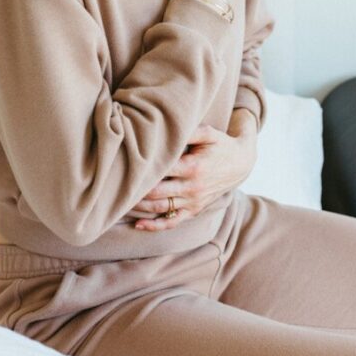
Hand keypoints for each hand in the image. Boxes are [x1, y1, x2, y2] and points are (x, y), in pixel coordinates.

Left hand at [125, 117, 257, 230]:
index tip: (123, 164)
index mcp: (193, 167)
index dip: (141, 169)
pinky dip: (154, 226)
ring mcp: (193, 202)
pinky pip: (172, 222)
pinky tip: (138, 225)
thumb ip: (188, 132)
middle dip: (134, 190)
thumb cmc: (220, 144)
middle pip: (155, 193)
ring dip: (139, 207)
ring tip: (119, 200)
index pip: (160, 170)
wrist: (241, 163)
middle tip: (114, 184)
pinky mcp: (194, 210)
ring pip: (160, 208)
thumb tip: (164, 129)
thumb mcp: (209, 133)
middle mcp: (192, 187)